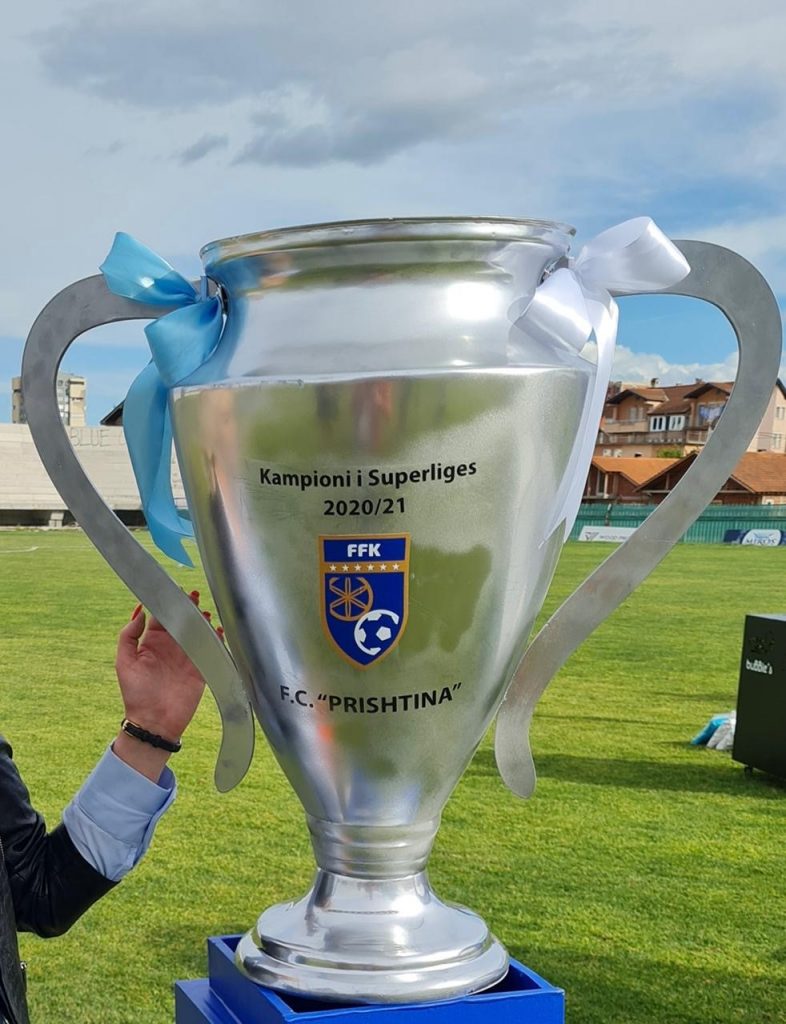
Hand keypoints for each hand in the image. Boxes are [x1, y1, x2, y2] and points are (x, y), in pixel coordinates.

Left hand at [112, 591, 209, 780]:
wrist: (154, 723)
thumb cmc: (136, 694)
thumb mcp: (124, 662)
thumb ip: (128, 636)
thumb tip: (139, 611)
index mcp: (152, 643)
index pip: (161, 617)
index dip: (167, 603)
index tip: (173, 590)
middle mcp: (171, 648)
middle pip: (182, 621)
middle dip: (188, 607)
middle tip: (193, 595)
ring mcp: (187, 658)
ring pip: (197, 632)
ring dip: (202, 621)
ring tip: (204, 612)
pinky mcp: (201, 669)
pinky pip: (211, 650)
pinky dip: (216, 639)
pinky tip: (218, 630)